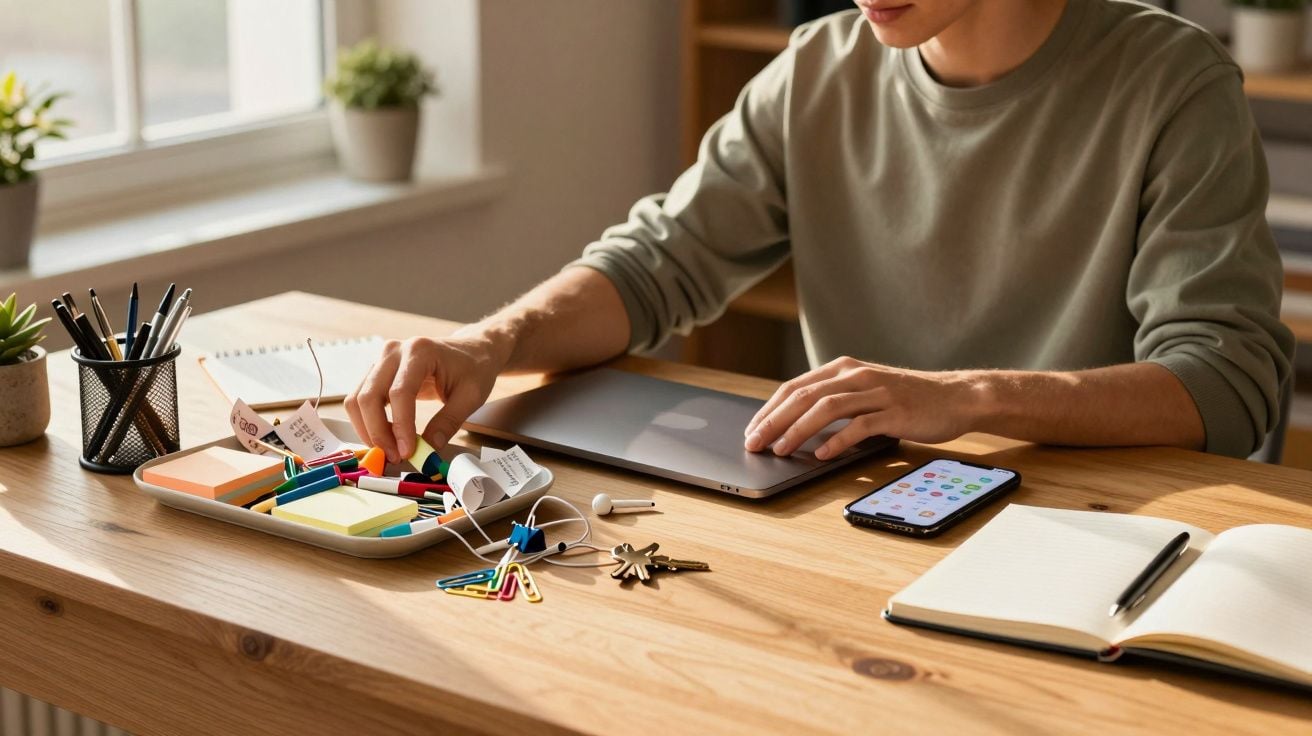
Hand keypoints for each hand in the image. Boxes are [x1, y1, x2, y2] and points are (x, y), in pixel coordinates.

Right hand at [345, 332, 510, 462]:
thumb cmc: (473, 368)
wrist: (470, 351)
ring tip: (390, 451)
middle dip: (378, 432)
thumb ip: (449, 422)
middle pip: (369, 396)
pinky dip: (367, 422)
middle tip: (395, 457)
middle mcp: (394, 351)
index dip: (400, 426)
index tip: (407, 451)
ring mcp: (381, 360)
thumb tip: (428, 450)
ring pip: (357, 399)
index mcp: (420, 351)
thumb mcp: (471, 396)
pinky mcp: (375, 372)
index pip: (400, 392)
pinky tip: (385, 437)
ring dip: (368, 430)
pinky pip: (360, 399)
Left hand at [743, 357, 983, 458]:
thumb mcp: (865, 390)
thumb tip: (794, 425)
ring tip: (781, 450)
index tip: (752, 430)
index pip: (795, 386)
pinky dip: (837, 442)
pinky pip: (859, 426)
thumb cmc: (906, 399)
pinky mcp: (894, 412)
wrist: (955, 397)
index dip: (769, 409)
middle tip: (754, 443)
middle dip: (774, 421)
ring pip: (827, 408)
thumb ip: (835, 399)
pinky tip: (821, 456)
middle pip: (804, 395)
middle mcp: (856, 375)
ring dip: (798, 430)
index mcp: (844, 368)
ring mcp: (876, 392)